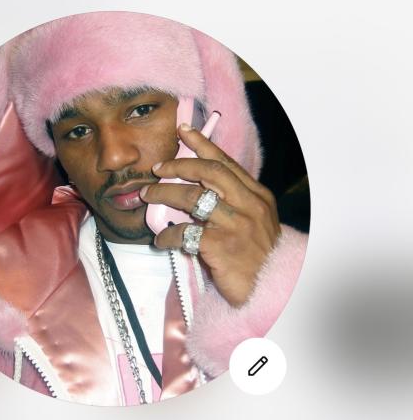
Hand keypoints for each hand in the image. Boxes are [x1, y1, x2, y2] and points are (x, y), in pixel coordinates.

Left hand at [139, 124, 280, 306]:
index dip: (203, 144)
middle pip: (209, 173)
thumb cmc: (257, 256)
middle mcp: (249, 206)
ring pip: (192, 198)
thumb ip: (233, 203)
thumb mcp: (254, 222)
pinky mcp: (220, 247)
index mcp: (257, 196)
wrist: (271, 288)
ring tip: (148, 196)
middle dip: (179, 165)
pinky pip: (185, 233)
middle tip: (158, 168)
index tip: (184, 131)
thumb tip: (197, 188)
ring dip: (165, 194)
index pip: (226, 163)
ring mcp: (235, 225)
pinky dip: (167, 234)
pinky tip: (160, 239)